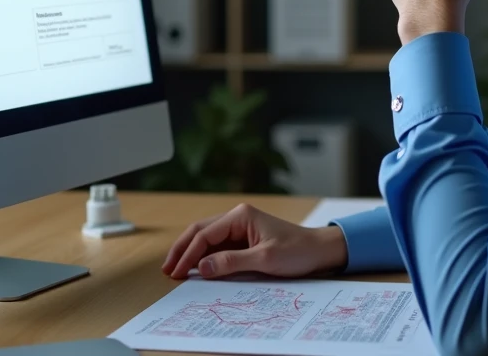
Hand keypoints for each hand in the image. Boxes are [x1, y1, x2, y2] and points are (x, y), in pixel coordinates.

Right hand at [161, 203, 348, 279]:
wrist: (319, 251)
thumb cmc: (297, 250)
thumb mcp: (264, 258)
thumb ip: (231, 262)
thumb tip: (202, 268)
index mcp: (241, 215)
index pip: (204, 234)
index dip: (188, 253)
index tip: (176, 272)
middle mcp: (237, 217)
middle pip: (200, 231)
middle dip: (182, 250)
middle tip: (168, 269)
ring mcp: (240, 228)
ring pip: (206, 238)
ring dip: (191, 253)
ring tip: (176, 270)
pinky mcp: (244, 239)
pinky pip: (218, 246)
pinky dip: (205, 257)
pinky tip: (197, 268)